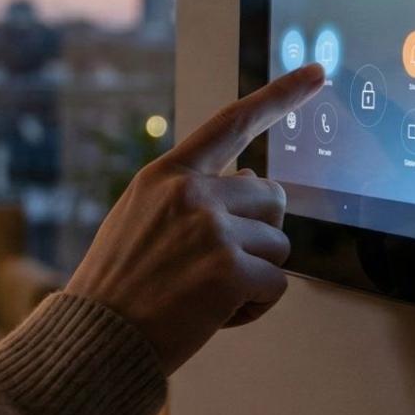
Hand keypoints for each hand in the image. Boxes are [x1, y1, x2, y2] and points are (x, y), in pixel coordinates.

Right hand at [64, 64, 324, 373]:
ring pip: (278, 246)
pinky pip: (276, 286)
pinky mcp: (230, 271)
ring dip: (255, 275)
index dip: (280, 95)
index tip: (319, 74)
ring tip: (204, 295)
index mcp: (167, 175)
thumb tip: (252, 176)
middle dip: (260, 234)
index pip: (232, 123)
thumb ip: (194, 195)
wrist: (95, 340)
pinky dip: (254, 307)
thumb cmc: (119, 288)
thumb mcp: (141, 220)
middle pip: (273, 198)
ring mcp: (212, 229)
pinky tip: (213, 315)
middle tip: (220, 267)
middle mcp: (192, 193)